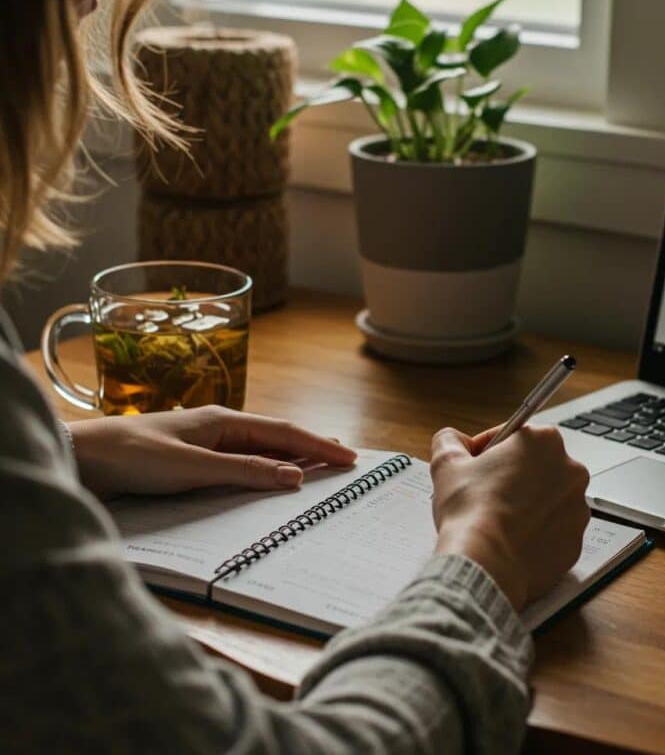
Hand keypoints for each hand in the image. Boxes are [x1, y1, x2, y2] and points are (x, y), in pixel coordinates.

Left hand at [69, 405, 356, 500]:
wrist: (83, 458)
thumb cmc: (132, 456)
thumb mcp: (192, 467)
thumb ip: (244, 471)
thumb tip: (294, 475)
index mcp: (223, 421)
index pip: (283, 432)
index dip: (318, 445)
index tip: (349, 457)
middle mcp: (219, 428)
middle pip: (276, 436)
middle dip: (312, 446)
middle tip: (344, 458)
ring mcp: (205, 443)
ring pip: (259, 448)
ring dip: (290, 456)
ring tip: (318, 462)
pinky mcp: (191, 460)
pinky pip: (239, 462)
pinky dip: (264, 468)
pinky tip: (269, 474)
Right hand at [431, 425, 589, 611]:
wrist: (485, 563)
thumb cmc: (470, 510)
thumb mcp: (447, 461)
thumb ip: (451, 440)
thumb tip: (454, 442)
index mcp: (544, 441)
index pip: (513, 436)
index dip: (488, 449)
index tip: (474, 464)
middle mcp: (570, 471)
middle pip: (535, 467)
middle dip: (511, 476)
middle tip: (483, 493)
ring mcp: (577, 509)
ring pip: (547, 500)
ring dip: (525, 504)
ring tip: (497, 519)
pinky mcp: (576, 542)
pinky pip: (553, 532)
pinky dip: (535, 533)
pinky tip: (510, 539)